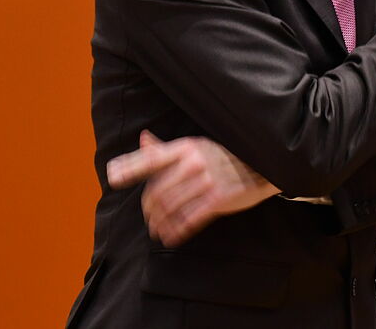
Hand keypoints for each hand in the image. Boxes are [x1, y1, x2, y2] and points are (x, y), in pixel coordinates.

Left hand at [106, 131, 279, 246]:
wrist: (262, 165)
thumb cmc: (225, 155)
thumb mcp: (197, 146)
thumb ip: (167, 147)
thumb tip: (143, 139)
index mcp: (185, 147)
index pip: (149, 159)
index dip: (128, 169)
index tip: (112, 178)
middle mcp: (193, 163)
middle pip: (157, 190)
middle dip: (147, 208)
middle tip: (147, 217)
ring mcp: (206, 181)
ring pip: (170, 207)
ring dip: (159, 222)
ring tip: (155, 230)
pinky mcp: (218, 199)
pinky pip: (189, 219)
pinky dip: (176, 231)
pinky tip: (170, 236)